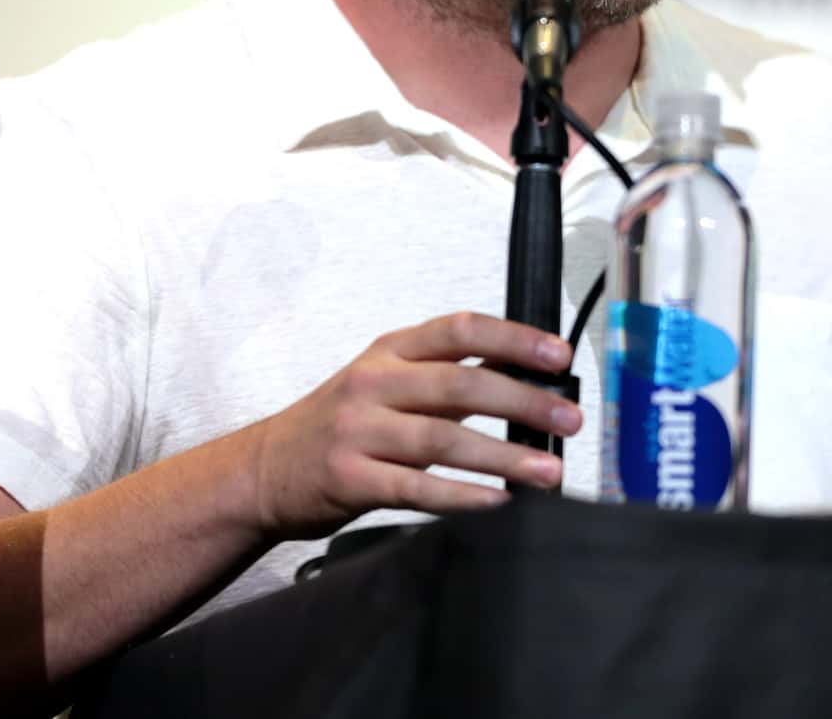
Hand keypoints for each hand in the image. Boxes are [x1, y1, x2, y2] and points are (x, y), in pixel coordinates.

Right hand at [241, 311, 580, 538]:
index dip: (515, 339)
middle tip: (569, 420)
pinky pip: (416, 488)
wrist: (262, 471)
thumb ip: (442, 377)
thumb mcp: (383, 381)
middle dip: (524, 402)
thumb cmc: (339, 426)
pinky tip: (498, 503)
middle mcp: (374, 382)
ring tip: (548, 471)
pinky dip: (462, 496)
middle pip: (462, 385)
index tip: (559, 356)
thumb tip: (526, 383)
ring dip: (504, 457)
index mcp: (390, 350)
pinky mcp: (349, 478)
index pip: (460, 329)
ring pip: (444, 439)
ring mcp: (358, 430)